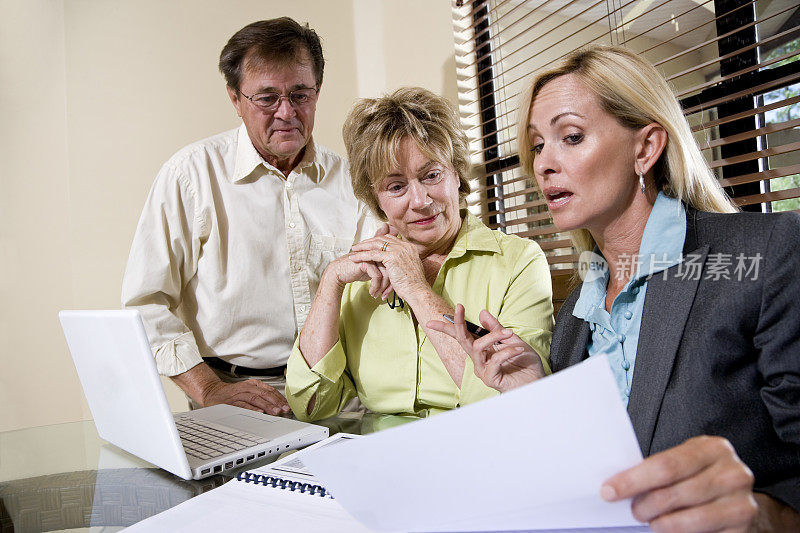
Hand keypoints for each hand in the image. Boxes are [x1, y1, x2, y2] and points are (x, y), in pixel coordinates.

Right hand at [201, 379, 289, 415]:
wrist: (213, 392)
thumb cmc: (233, 394)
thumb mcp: (249, 391)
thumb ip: (261, 397)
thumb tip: (277, 406)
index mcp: (253, 384)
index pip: (269, 390)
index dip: (279, 398)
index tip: (287, 405)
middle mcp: (247, 387)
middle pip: (264, 394)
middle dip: (276, 402)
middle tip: (284, 409)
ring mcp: (239, 394)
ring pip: (255, 399)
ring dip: (267, 405)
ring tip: (276, 412)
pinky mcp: (231, 402)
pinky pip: (243, 405)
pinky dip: (252, 408)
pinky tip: (259, 412)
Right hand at [325, 253, 387, 298]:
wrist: (338, 272)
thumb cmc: (355, 272)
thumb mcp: (371, 272)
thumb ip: (381, 272)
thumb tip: (392, 280)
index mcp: (380, 253)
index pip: (393, 267)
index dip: (393, 281)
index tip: (388, 292)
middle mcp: (377, 253)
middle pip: (392, 270)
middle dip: (389, 285)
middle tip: (385, 295)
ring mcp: (372, 257)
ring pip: (386, 274)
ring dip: (382, 288)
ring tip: (376, 295)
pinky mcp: (366, 262)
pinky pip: (377, 276)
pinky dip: (375, 287)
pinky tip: (371, 292)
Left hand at [349, 234, 427, 300]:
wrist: (418, 291)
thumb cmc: (413, 285)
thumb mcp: (409, 268)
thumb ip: (402, 262)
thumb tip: (395, 264)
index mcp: (409, 247)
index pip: (390, 238)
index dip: (378, 241)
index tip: (369, 245)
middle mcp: (405, 246)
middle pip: (382, 239)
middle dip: (369, 242)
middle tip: (358, 246)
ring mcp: (399, 250)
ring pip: (376, 245)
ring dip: (363, 247)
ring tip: (353, 250)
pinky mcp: (392, 257)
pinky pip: (373, 254)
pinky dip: (362, 255)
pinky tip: (354, 258)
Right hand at [427, 304, 544, 391]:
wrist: (537, 380)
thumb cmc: (525, 363)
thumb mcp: (511, 340)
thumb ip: (496, 328)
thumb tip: (481, 313)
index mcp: (483, 350)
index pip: (461, 337)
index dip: (447, 328)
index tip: (433, 321)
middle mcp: (479, 360)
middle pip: (462, 340)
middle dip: (458, 323)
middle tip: (459, 307)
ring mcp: (483, 370)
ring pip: (477, 348)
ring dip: (493, 336)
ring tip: (509, 333)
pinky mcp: (490, 379)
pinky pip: (494, 360)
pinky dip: (507, 352)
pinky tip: (518, 350)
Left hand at [601, 436, 757, 531]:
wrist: (738, 494)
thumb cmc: (701, 475)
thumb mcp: (686, 461)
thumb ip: (659, 469)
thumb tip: (615, 485)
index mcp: (713, 448)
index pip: (665, 465)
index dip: (633, 480)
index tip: (608, 491)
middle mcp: (733, 473)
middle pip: (673, 494)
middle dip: (644, 505)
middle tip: (634, 511)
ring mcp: (742, 503)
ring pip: (687, 520)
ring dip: (661, 524)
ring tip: (653, 522)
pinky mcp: (743, 529)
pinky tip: (671, 529)